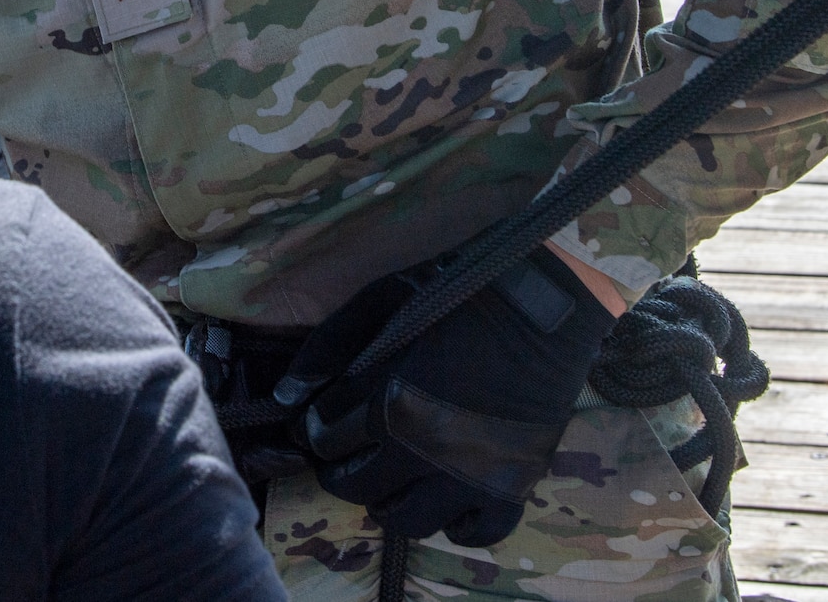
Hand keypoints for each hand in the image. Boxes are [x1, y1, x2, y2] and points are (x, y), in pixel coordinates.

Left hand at [289, 247, 615, 545]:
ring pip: (407, 521)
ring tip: (388, 481)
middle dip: (340, 471)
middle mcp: (425, 452)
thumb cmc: (456, 294)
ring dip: (388, 503)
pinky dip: (455, 526)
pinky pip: (475, 533)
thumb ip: (328, 348)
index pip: (325, 440)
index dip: (314, 431)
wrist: (542, 304)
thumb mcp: (380, 303)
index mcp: (390, 404)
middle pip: (357, 488)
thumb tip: (285, 397)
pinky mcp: (512, 487)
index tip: (317, 425)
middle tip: (344, 457)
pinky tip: (443, 502)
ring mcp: (470, 477)